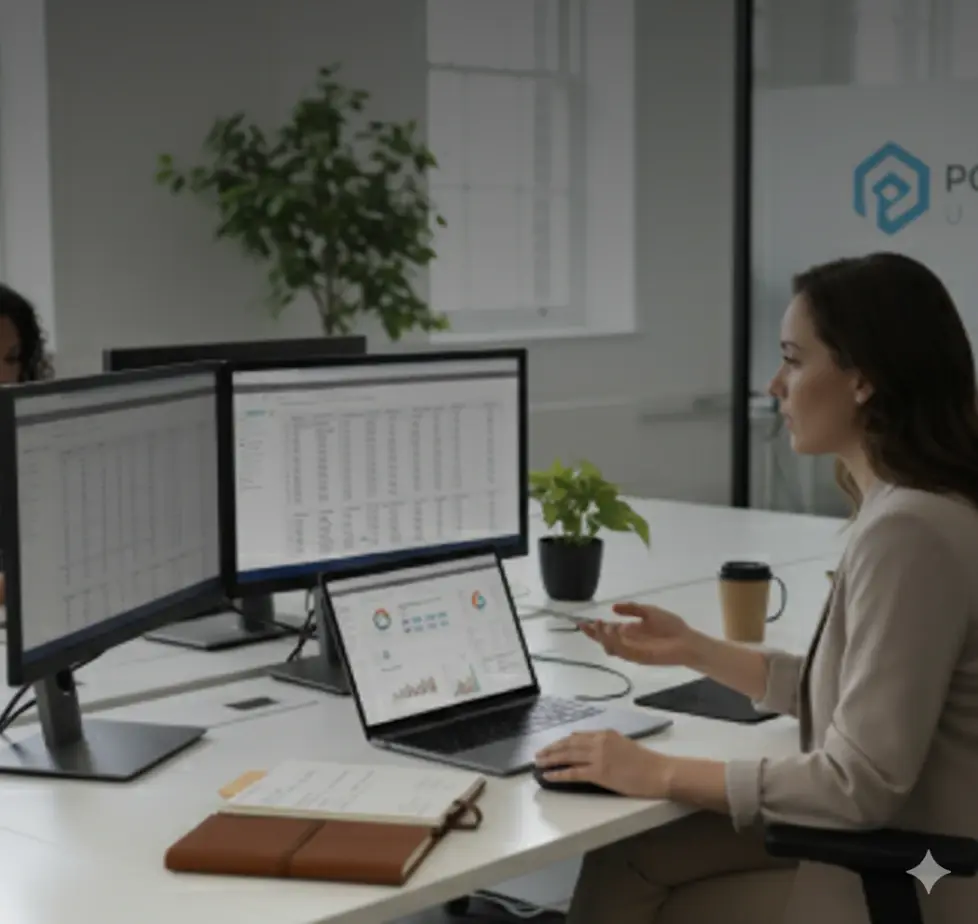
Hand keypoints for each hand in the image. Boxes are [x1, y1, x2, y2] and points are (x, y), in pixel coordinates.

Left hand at [534, 730, 672, 798]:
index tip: (552, 746)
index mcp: (605, 734)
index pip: (577, 736)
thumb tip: (589, 749)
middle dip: (551, 749)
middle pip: (568, 744)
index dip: (562, 742)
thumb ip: (606, 745)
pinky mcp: (599, 772)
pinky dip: (558, 773)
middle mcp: (599, 741)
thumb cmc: (645, 762)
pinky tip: (548, 775)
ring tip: (538, 763)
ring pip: (567, 756)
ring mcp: (598, 756)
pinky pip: (573, 772)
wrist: (659, 772)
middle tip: (538, 754)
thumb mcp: (623, 745)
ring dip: (550, 759)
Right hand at [579, 601, 698, 666]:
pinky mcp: (639, 658)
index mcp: (629, 632)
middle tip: (589, 624)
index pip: (608, 631)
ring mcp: (633, 651)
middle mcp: (628, 642)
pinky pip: (623, 652)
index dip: (595, 627)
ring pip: (612, 647)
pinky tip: (612, 633)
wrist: (687, 641)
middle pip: (606, 641)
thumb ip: (632, 608)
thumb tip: (613, 608)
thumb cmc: (671, 626)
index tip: (584, 622)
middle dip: (595, 634)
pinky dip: (616, 643)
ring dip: (603, 637)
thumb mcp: (649, 611)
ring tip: (599, 625)